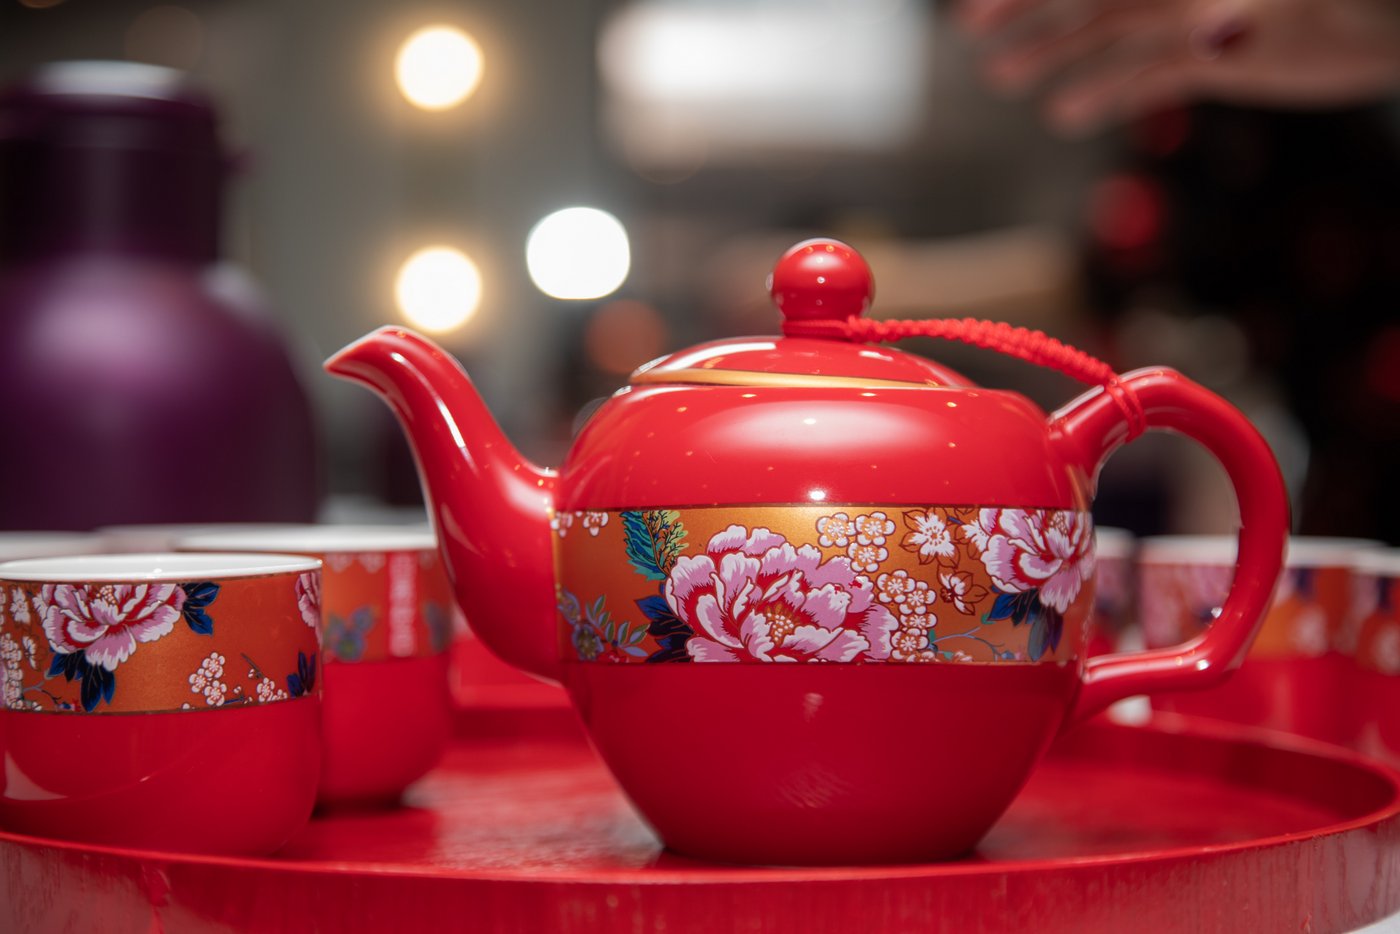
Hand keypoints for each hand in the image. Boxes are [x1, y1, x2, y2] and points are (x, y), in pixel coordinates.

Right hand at [958, 0, 1399, 133]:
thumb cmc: (1360, 1)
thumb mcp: (1293, 6)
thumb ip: (1238, 17)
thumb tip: (1215, 28)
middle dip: (1031, 7)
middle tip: (971, 32)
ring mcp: (1201, 14)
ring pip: (1111, 31)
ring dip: (1055, 51)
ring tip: (1003, 78)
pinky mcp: (1221, 57)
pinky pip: (1150, 75)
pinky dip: (1109, 95)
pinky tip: (1066, 116)